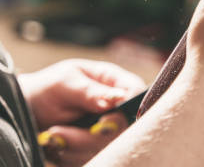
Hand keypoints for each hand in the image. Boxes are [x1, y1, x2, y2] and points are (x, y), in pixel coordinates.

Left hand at [19, 59, 144, 165]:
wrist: (29, 108)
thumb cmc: (49, 88)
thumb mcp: (65, 82)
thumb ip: (90, 91)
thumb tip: (116, 98)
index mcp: (114, 82)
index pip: (137, 92)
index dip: (129, 108)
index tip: (103, 120)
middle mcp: (116, 106)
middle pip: (124, 127)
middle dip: (91, 136)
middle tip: (58, 132)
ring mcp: (108, 129)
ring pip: (108, 148)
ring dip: (76, 147)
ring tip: (52, 134)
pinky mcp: (96, 147)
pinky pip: (93, 158)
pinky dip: (71, 156)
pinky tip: (56, 142)